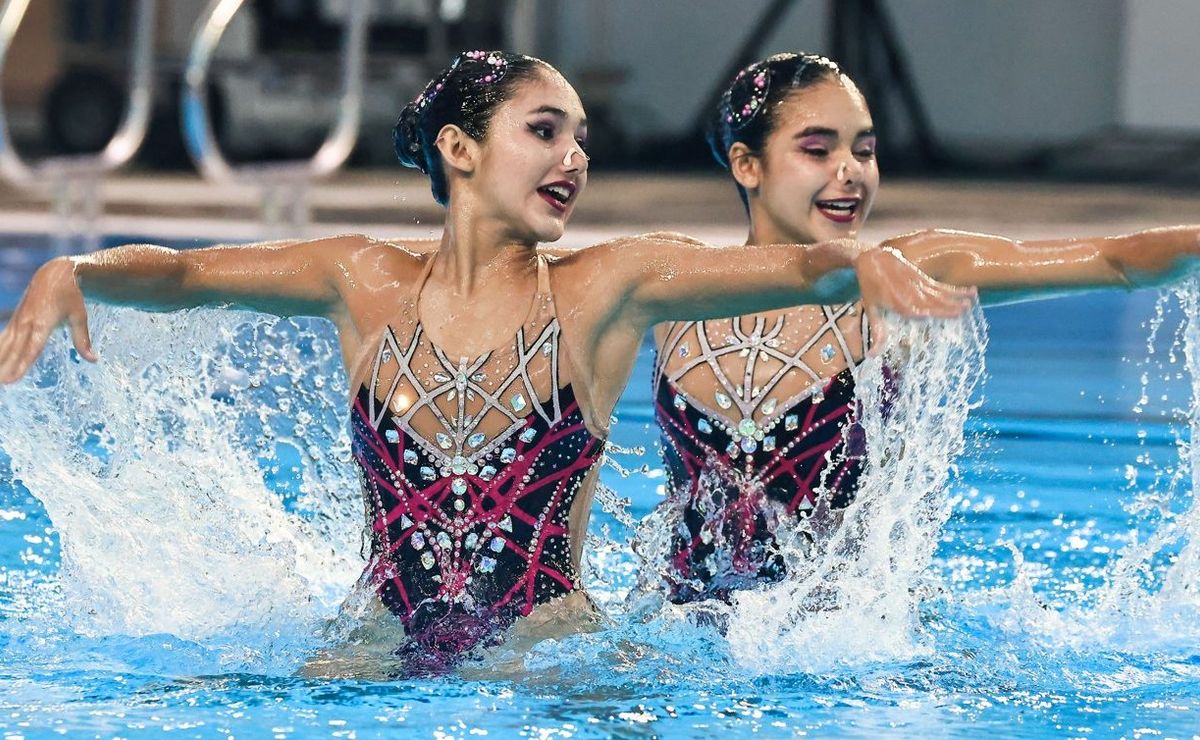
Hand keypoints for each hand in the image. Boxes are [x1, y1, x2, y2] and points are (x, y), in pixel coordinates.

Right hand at [0, 257, 96, 383]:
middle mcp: (27, 323)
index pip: (32, 349)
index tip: (12, 379)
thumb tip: (94, 360)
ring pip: (5, 345)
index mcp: (43, 323)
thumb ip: (83, 340)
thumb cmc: (71, 297)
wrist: (54, 274)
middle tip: (1, 384)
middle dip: (6, 368)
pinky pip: (3, 338)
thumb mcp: (80, 316)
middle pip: (15, 350)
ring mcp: (19, 321)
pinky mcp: (15, 321)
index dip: (22, 364)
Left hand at [854, 246, 976, 348]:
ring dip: (955, 297)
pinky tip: (970, 290)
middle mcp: (910, 293)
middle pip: (932, 302)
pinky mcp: (922, 277)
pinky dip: (955, 289)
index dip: (928, 313)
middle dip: (948, 307)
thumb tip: (872, 356)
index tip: (940, 318)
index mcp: (898, 302)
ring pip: (939, 293)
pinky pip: (940, 285)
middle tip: (965, 310)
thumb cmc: (869, 286)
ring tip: (970, 302)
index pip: (916, 311)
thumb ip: (877, 332)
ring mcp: (918, 284)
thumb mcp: (870, 309)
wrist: (871, 258)